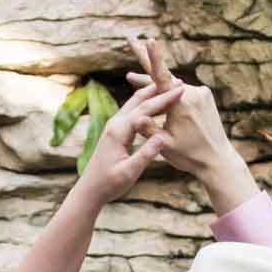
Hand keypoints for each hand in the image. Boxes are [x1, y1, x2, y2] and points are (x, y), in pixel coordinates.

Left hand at [76, 79, 181, 206]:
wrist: (89, 190)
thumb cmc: (108, 184)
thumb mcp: (129, 172)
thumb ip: (146, 154)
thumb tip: (162, 137)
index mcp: (119, 131)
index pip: (146, 109)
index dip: (164, 99)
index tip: (181, 90)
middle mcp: (115, 123)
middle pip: (139, 99)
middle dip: (159, 89)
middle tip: (179, 82)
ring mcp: (114, 126)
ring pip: (135, 103)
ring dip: (152, 94)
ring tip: (170, 88)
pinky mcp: (115, 131)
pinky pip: (133, 112)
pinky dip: (146, 104)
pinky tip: (156, 104)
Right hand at [127, 36, 256, 214]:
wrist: (217, 160)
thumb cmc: (189, 155)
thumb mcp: (164, 145)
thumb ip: (149, 129)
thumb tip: (134, 116)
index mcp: (181, 103)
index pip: (162, 76)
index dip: (153, 57)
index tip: (148, 40)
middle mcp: (193, 93)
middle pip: (163, 80)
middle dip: (143, 72)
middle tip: (131, 48)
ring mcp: (201, 93)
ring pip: (173, 86)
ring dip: (156, 88)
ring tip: (132, 79)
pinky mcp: (206, 96)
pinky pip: (183, 91)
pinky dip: (171, 94)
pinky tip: (161, 99)